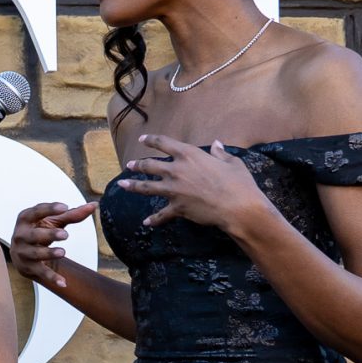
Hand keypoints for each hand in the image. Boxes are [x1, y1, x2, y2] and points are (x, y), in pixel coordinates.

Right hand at [10, 200, 96, 290]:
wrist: (22, 253)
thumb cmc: (39, 231)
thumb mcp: (53, 221)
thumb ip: (73, 214)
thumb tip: (94, 205)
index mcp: (25, 219)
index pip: (35, 212)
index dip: (49, 209)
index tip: (65, 207)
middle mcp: (20, 235)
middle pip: (34, 235)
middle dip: (49, 234)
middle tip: (65, 234)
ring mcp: (23, 252)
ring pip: (35, 254)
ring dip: (48, 254)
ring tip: (63, 252)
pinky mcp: (28, 267)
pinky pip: (41, 272)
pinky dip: (51, 278)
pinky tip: (63, 283)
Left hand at [116, 136, 272, 234]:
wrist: (238, 207)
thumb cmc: (239, 183)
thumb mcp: (232, 162)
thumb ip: (220, 152)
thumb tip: (216, 144)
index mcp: (189, 154)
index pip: (163, 143)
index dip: (151, 140)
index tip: (143, 139)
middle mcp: (177, 170)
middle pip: (150, 165)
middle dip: (137, 165)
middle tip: (129, 165)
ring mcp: (174, 190)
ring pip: (146, 187)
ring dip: (133, 185)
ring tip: (123, 184)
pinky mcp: (177, 208)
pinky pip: (161, 215)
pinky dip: (153, 220)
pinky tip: (146, 223)